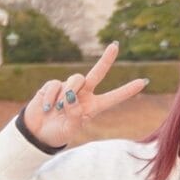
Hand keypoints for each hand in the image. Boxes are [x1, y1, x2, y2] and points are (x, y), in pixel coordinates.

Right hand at [22, 42, 149, 150]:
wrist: (37, 132)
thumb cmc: (57, 133)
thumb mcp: (69, 131)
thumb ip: (75, 116)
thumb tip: (72, 98)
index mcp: (92, 107)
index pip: (112, 98)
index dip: (127, 90)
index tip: (143, 82)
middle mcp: (83, 95)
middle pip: (97, 74)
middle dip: (106, 59)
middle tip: (115, 45)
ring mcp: (68, 88)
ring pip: (75, 80)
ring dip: (67, 94)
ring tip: (58, 109)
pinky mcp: (53, 86)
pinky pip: (56, 85)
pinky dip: (51, 97)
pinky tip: (47, 108)